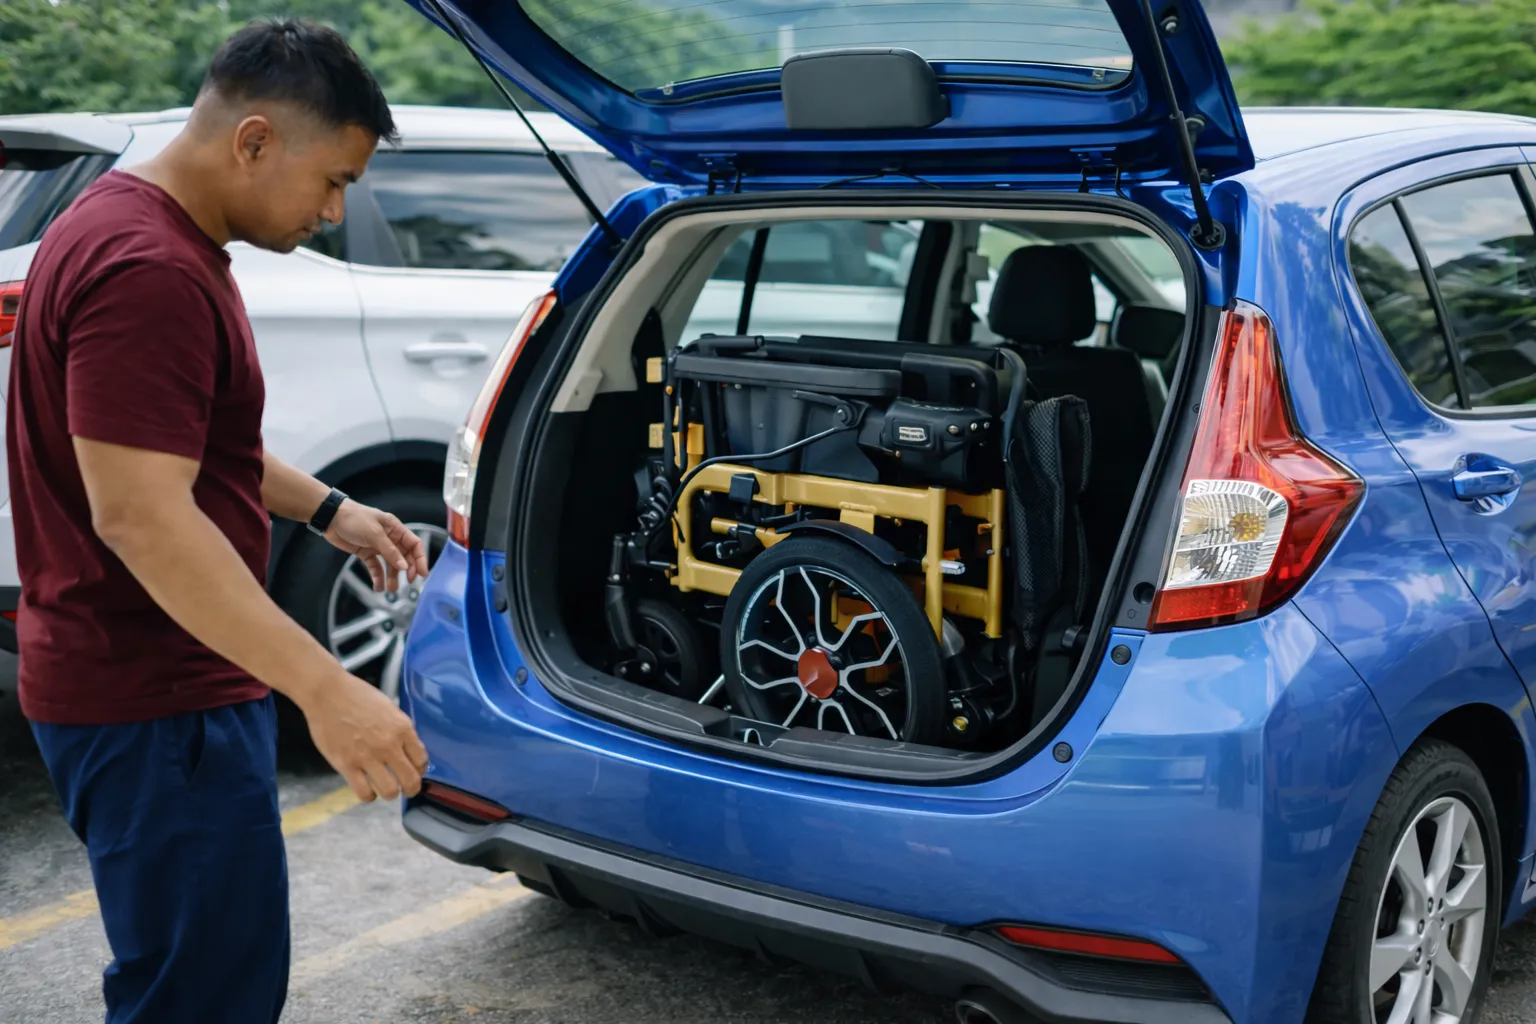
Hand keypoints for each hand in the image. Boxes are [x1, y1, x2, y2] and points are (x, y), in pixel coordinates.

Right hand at [301, 670, 428, 801]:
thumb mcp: (390, 708)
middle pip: (410, 780)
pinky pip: (364, 793)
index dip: (419, 769)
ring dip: (390, 793)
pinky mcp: (346, 765)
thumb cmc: (358, 697)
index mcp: (402, 729)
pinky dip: (368, 796)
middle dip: (411, 788)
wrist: (328, 694)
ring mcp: (367, 757)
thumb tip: (408, 750)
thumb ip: (400, 730)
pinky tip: (367, 789)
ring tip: (385, 788)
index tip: (414, 770)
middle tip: (406, 788)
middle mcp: (389, 745)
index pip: (421, 760)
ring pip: (390, 791)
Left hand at [325, 500, 429, 591]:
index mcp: (395, 529)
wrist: (331, 518)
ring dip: (392, 577)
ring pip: (390, 565)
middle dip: (407, 570)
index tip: (422, 573)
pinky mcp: (366, 553)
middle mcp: (389, 538)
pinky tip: (378, 586)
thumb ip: (390, 551)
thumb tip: (404, 566)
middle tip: (408, 582)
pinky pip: (376, 567)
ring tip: (391, 589)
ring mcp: (378, 546)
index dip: (420, 558)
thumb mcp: (375, 534)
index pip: (414, 544)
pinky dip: (378, 577)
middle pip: (404, 557)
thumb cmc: (354, 518)